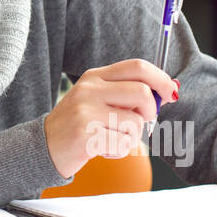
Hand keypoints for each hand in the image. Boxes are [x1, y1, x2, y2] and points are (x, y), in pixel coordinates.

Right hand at [44, 58, 178, 179]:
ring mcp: (86, 111)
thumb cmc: (78, 124)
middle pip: (142, 92)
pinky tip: (103, 149)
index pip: (137, 66)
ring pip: (135, 122)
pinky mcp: (85, 134)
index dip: (161, 78)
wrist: (45, 146)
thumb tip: (167, 92)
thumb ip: (126, 93)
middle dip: (150, 111)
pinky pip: (124, 143)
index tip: (171, 93)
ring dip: (132, 136)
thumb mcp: (97, 99)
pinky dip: (120, 150)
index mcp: (94, 76)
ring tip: (112, 138)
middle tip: (141, 122)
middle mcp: (89, 89)